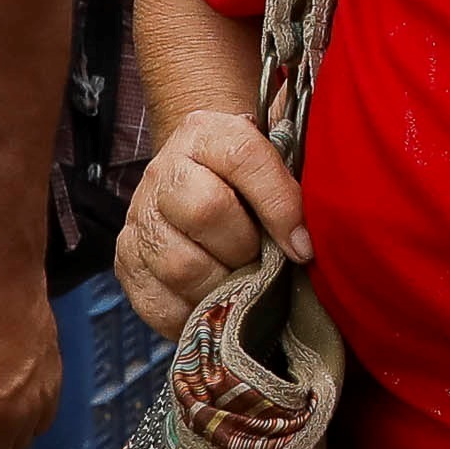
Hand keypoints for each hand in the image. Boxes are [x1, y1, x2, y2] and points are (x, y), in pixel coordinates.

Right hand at [119, 108, 305, 333]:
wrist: (200, 181)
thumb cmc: (254, 181)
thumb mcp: (279, 159)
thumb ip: (303, 171)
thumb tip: (323, 218)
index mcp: (206, 133)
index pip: (244, 158)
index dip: (280, 206)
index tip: (303, 247)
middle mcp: (165, 170)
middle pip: (204, 210)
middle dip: (245, 248)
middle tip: (261, 261)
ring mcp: (139, 217)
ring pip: (180, 264)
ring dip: (221, 286)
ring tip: (239, 285)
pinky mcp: (126, 261)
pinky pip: (158, 302)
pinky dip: (193, 315)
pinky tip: (214, 308)